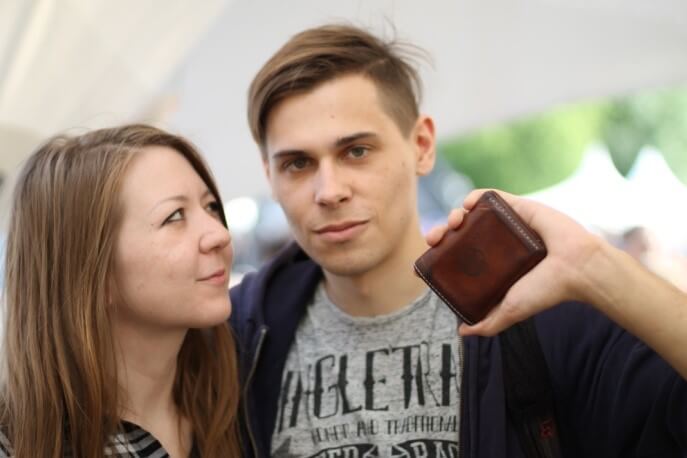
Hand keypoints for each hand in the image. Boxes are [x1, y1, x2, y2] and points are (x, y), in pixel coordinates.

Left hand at [427, 189, 603, 336]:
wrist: (577, 269)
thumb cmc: (546, 291)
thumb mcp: (510, 311)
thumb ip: (488, 324)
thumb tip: (462, 331)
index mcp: (494, 264)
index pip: (459, 253)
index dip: (440, 250)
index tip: (429, 251)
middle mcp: (498, 243)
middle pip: (460, 232)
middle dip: (442, 231)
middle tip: (435, 237)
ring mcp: (507, 224)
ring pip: (472, 213)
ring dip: (455, 213)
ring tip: (453, 222)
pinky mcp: (519, 207)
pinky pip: (492, 197)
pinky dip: (475, 197)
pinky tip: (466, 205)